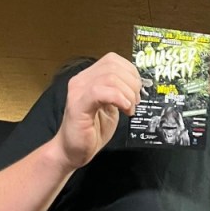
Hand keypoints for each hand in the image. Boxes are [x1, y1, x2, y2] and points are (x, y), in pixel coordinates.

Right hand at [53, 52, 141, 169]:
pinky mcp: (77, 106)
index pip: (112, 60)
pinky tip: (124, 109)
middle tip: (135, 102)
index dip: (130, 72)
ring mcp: (78, 92)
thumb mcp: (110, 106)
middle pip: (113, 66)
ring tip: (129, 109)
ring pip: (110, 77)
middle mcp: (81, 80)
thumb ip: (119, 91)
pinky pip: (100, 92)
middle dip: (132, 83)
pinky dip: (118, 98)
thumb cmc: (92, 130)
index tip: (137, 90)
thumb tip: (137, 84)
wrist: (72, 151)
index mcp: (89, 78)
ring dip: (127, 93)